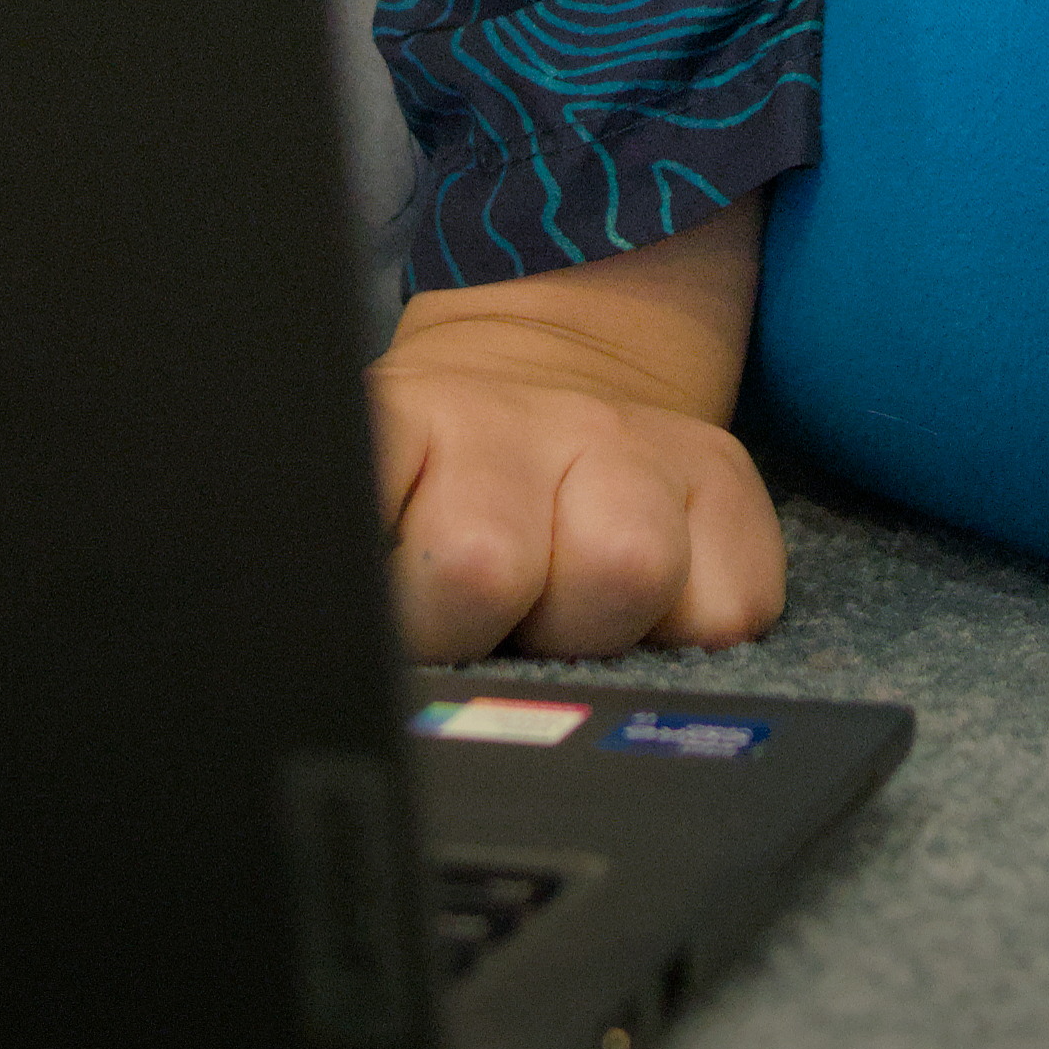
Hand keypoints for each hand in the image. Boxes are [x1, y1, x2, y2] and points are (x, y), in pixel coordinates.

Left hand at [369, 198, 784, 659]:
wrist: (548, 377)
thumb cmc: (434, 505)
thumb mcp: (362, 523)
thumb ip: (348, 586)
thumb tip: (318, 671)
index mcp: (393, 428)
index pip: (350, 498)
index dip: (359, 595)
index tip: (361, 632)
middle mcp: (506, 416)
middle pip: (480, 564)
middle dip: (475, 633)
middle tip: (478, 631)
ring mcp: (622, 434)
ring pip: (624, 566)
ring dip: (591, 630)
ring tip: (559, 620)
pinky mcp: (722, 471)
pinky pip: (731, 602)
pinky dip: (691, 631)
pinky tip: (644, 611)